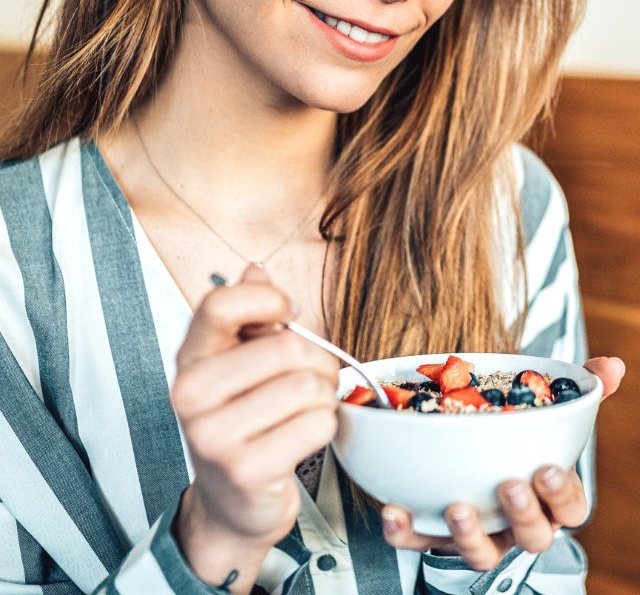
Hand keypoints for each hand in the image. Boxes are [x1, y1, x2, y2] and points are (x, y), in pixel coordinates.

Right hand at [171, 265, 338, 584]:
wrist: (231, 499)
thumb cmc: (242, 421)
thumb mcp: (236, 364)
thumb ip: (248, 314)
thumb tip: (256, 270)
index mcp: (190, 358)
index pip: (221, 303)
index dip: (270, 301)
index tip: (287, 315)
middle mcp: (191, 393)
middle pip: (287, 348)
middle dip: (317, 361)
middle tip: (312, 377)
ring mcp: (214, 435)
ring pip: (309, 387)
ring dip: (324, 397)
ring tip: (306, 408)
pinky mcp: (245, 469)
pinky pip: (318, 424)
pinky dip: (325, 426)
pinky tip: (303, 435)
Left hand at [381, 356, 625, 569]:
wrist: (462, 455)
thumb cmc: (510, 442)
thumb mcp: (541, 414)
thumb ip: (575, 392)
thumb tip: (612, 366)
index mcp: (546, 496)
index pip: (571, 507)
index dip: (563, 495)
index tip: (546, 469)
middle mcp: (515, 522)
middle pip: (534, 536)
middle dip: (524, 514)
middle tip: (509, 485)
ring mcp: (475, 532)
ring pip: (482, 552)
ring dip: (471, 534)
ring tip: (459, 507)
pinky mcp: (432, 533)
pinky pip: (419, 541)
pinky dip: (406, 532)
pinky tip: (395, 511)